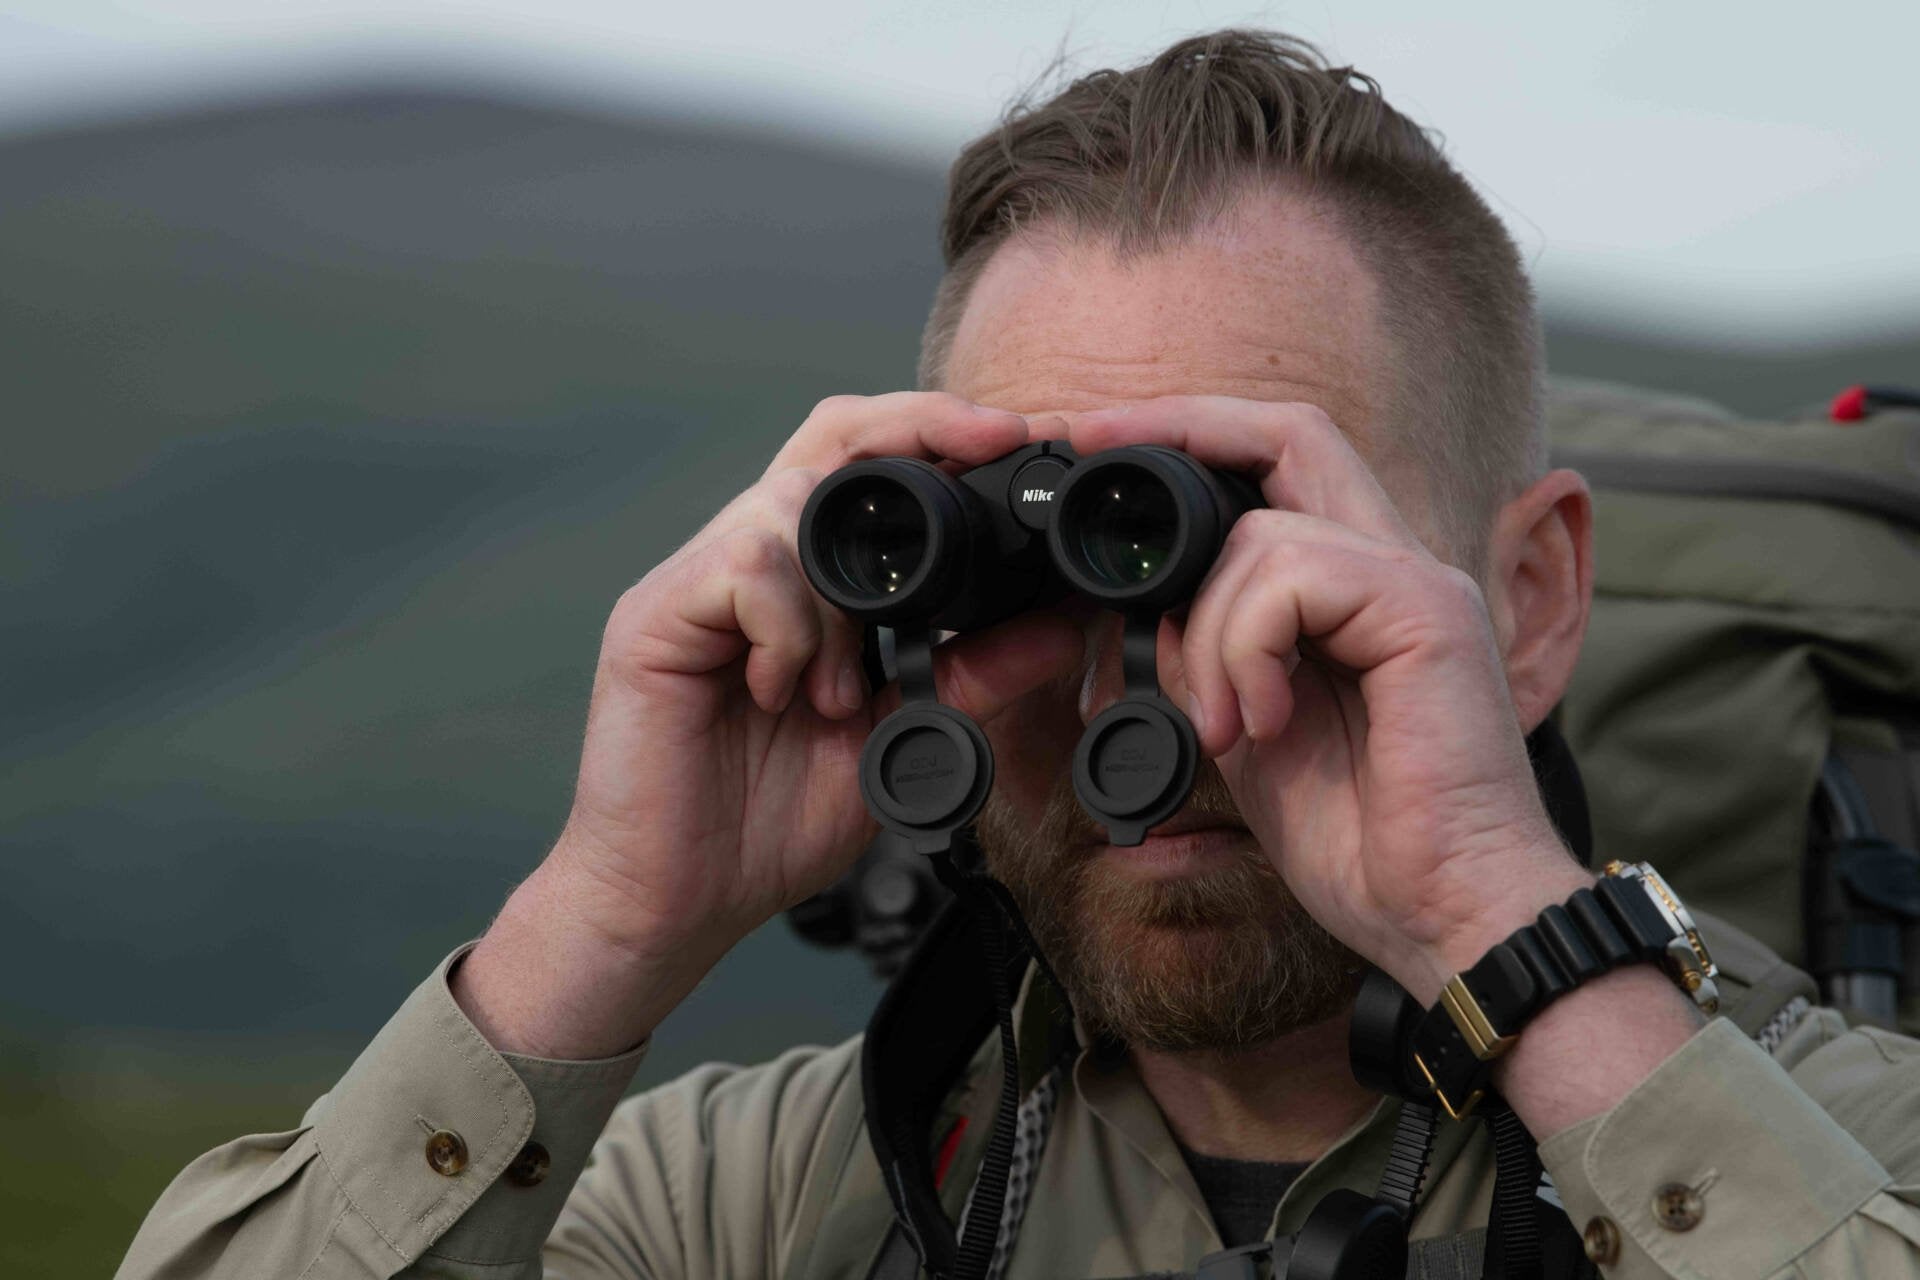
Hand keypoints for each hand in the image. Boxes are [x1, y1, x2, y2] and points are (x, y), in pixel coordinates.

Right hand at [458, 393, 1083, 1056]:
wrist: (676, 905)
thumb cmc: (768, 825)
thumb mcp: (898, 743)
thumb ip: (967, 680)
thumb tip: (1062, 628)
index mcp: (805, 581)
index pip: (869, 462)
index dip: (945, 432)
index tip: (1029, 438)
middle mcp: (746, 558)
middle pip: (831, 433)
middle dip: (919, 425)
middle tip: (993, 443)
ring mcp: (695, 582)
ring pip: (793, 504)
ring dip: (845, 602)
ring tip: (837, 697)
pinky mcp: (652, 617)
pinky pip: (745, 566)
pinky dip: (791, 630)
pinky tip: (786, 697)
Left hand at [1065, 396, 1591, 1002]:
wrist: (1449, 916)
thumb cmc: (1368, 842)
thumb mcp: (1254, 732)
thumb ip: (1215, 658)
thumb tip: (1156, 611)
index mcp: (1359, 591)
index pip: (1283, 463)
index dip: (1194, 435)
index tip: (1099, 444)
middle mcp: (1397, 566)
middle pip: (1292, 433)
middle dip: (1181, 425)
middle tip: (1093, 443)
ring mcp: (1418, 584)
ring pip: (1264, 533)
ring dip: (1209, 633)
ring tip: (1228, 725)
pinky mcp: (1428, 614)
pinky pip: (1294, 578)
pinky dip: (1246, 649)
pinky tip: (1263, 724)